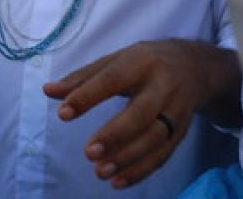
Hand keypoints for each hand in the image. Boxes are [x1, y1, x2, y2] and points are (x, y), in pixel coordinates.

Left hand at [43, 40, 240, 188]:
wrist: (195, 67)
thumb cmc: (145, 62)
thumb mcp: (115, 60)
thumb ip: (82, 77)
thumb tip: (48, 91)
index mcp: (141, 61)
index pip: (112, 79)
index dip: (88, 96)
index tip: (63, 113)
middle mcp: (162, 86)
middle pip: (141, 113)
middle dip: (115, 135)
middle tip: (88, 152)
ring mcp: (176, 110)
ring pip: (154, 139)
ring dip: (127, 159)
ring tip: (99, 171)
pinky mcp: (181, 132)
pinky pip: (163, 155)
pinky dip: (141, 171)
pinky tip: (118, 182)